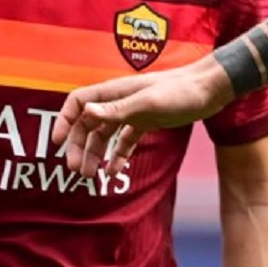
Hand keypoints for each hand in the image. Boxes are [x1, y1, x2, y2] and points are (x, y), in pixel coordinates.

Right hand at [52, 59, 231, 176]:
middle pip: (88, 123)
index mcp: (115, 92)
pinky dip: (118, 156)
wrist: (211, 89)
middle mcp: (120, 101)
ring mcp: (133, 112)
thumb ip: (118, 109)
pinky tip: (115, 172)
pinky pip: (125, 141)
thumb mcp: (149, 103)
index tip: (56, 144)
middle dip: (79, 146)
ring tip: (91, 176)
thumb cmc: (181, 91)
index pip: (78, 103)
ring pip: (105, 135)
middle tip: (77, 171)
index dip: (64, 121)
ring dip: (96, 154)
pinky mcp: (147, 121)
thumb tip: (86, 111)